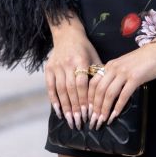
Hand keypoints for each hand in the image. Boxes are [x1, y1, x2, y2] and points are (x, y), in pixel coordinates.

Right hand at [44, 13, 101, 130]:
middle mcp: (67, 63)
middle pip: (71, 89)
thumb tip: (107, 92)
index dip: (84, 99)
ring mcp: (56, 66)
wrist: (66, 34)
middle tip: (79, 123)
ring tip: (70, 120)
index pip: (82, 83)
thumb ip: (98, 73)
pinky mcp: (48, 69)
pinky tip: (58, 112)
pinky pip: (50, 87)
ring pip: (60, 90)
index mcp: (81, 60)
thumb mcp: (94, 56)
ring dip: (65, 107)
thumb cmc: (84, 47)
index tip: (88, 113)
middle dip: (75, 107)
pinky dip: (53, 100)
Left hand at [87, 28, 155, 129]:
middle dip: (95, 108)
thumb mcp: (125, 65)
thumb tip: (109, 92)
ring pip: (108, 94)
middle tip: (94, 121)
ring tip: (103, 120)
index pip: (93, 83)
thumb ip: (116, 76)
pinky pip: (123, 95)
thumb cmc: (145, 58)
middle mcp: (114, 68)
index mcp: (110, 65)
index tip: (89, 112)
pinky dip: (118, 107)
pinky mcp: (135, 78)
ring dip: (104, 109)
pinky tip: (115, 115)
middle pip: (98, 90)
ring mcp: (124, 72)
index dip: (89, 99)